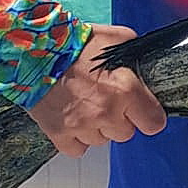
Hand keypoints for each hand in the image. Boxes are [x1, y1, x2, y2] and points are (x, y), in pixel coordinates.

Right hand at [28, 25, 167, 156]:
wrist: (34, 51)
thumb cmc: (74, 42)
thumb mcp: (116, 38)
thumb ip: (135, 55)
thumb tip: (143, 63)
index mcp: (126, 90)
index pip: (154, 123)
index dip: (149, 117)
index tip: (143, 112)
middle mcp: (107, 112)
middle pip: (125, 133)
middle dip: (120, 119)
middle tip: (107, 101)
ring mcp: (82, 125)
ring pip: (101, 141)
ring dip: (98, 128)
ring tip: (86, 106)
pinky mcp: (59, 133)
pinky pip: (77, 149)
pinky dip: (76, 138)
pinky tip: (73, 120)